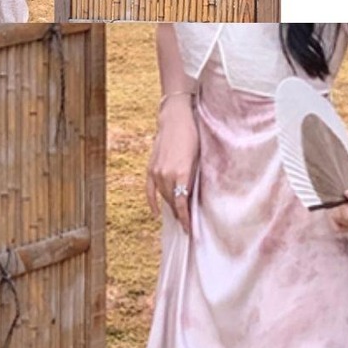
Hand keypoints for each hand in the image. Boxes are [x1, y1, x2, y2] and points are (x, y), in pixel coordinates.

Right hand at [146, 97, 199, 233]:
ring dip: (170, 206)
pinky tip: (156, 212)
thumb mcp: (198, 157)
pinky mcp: (151, 167)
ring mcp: (157, 171)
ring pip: (163, 196)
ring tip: (178, 216)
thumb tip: (193, 196)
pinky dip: (152, 201)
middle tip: (187, 223)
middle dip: (180, 214)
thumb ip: (194, 177)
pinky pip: (149, 190)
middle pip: (173, 201)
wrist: (175, 118)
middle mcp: (166, 174)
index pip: (182, 203)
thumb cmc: (192, 135)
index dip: (185, 218)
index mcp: (181, 173)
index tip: (190, 229)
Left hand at [330, 175, 347, 231]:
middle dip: (337, 210)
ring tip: (339, 204)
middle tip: (339, 198)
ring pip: (339, 227)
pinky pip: (340, 227)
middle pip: (342, 223)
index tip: (342, 196)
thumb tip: (346, 194)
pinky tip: (340, 208)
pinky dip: (337, 219)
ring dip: (335, 216)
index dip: (341, 206)